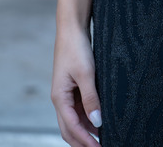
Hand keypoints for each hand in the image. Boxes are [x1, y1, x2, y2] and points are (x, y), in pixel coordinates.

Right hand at [51, 26, 101, 146]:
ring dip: (85, 131)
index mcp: (59, 98)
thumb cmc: (76, 48)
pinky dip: (87, 119)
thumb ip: (91, 99)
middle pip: (69, 129)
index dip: (86, 141)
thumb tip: (98, 123)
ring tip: (102, 138)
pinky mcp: (73, 88)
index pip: (72, 128)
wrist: (72, 28)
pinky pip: (78, 109)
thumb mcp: (86, 73)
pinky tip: (99, 120)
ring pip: (74, 121)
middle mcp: (60, 99)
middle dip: (82, 142)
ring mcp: (66, 94)